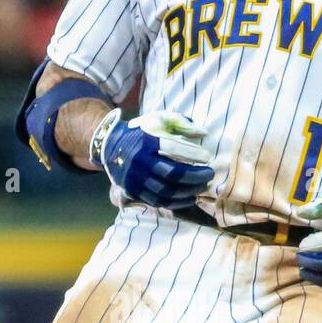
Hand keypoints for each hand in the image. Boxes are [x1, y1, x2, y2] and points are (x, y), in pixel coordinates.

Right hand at [94, 109, 214, 209]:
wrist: (111, 146)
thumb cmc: (142, 131)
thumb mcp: (159, 120)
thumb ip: (182, 123)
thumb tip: (205, 133)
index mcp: (146, 141)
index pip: (172, 148)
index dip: (192, 154)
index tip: (207, 157)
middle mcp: (139, 161)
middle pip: (173, 174)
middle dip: (196, 176)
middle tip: (210, 174)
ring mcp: (136, 179)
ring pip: (167, 191)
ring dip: (189, 191)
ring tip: (203, 186)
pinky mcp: (134, 191)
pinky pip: (159, 201)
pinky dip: (178, 202)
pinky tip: (191, 197)